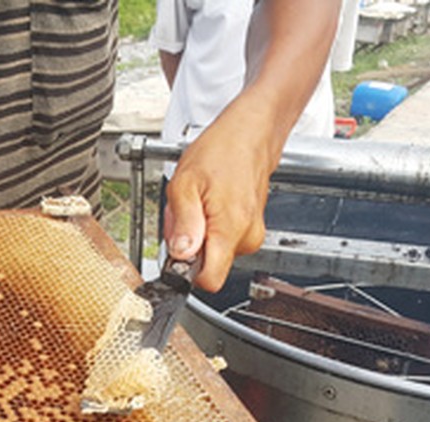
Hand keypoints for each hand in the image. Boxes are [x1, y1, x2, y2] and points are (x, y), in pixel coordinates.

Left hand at [162, 100, 275, 291]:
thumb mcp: (186, 183)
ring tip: (199, 202)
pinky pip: (222, 240)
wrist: (250, 133)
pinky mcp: (251, 230)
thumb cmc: (221, 151)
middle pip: (207, 264)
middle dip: (189, 244)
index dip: (187, 272)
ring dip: (197, 233)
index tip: (179, 250)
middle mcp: (246, 238)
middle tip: (186, 211)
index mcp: (230, 229)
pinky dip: (209, 226)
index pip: (209, 281)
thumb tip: (180, 255)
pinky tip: (209, 202)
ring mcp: (251, 235)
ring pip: (213, 252)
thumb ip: (182, 223)